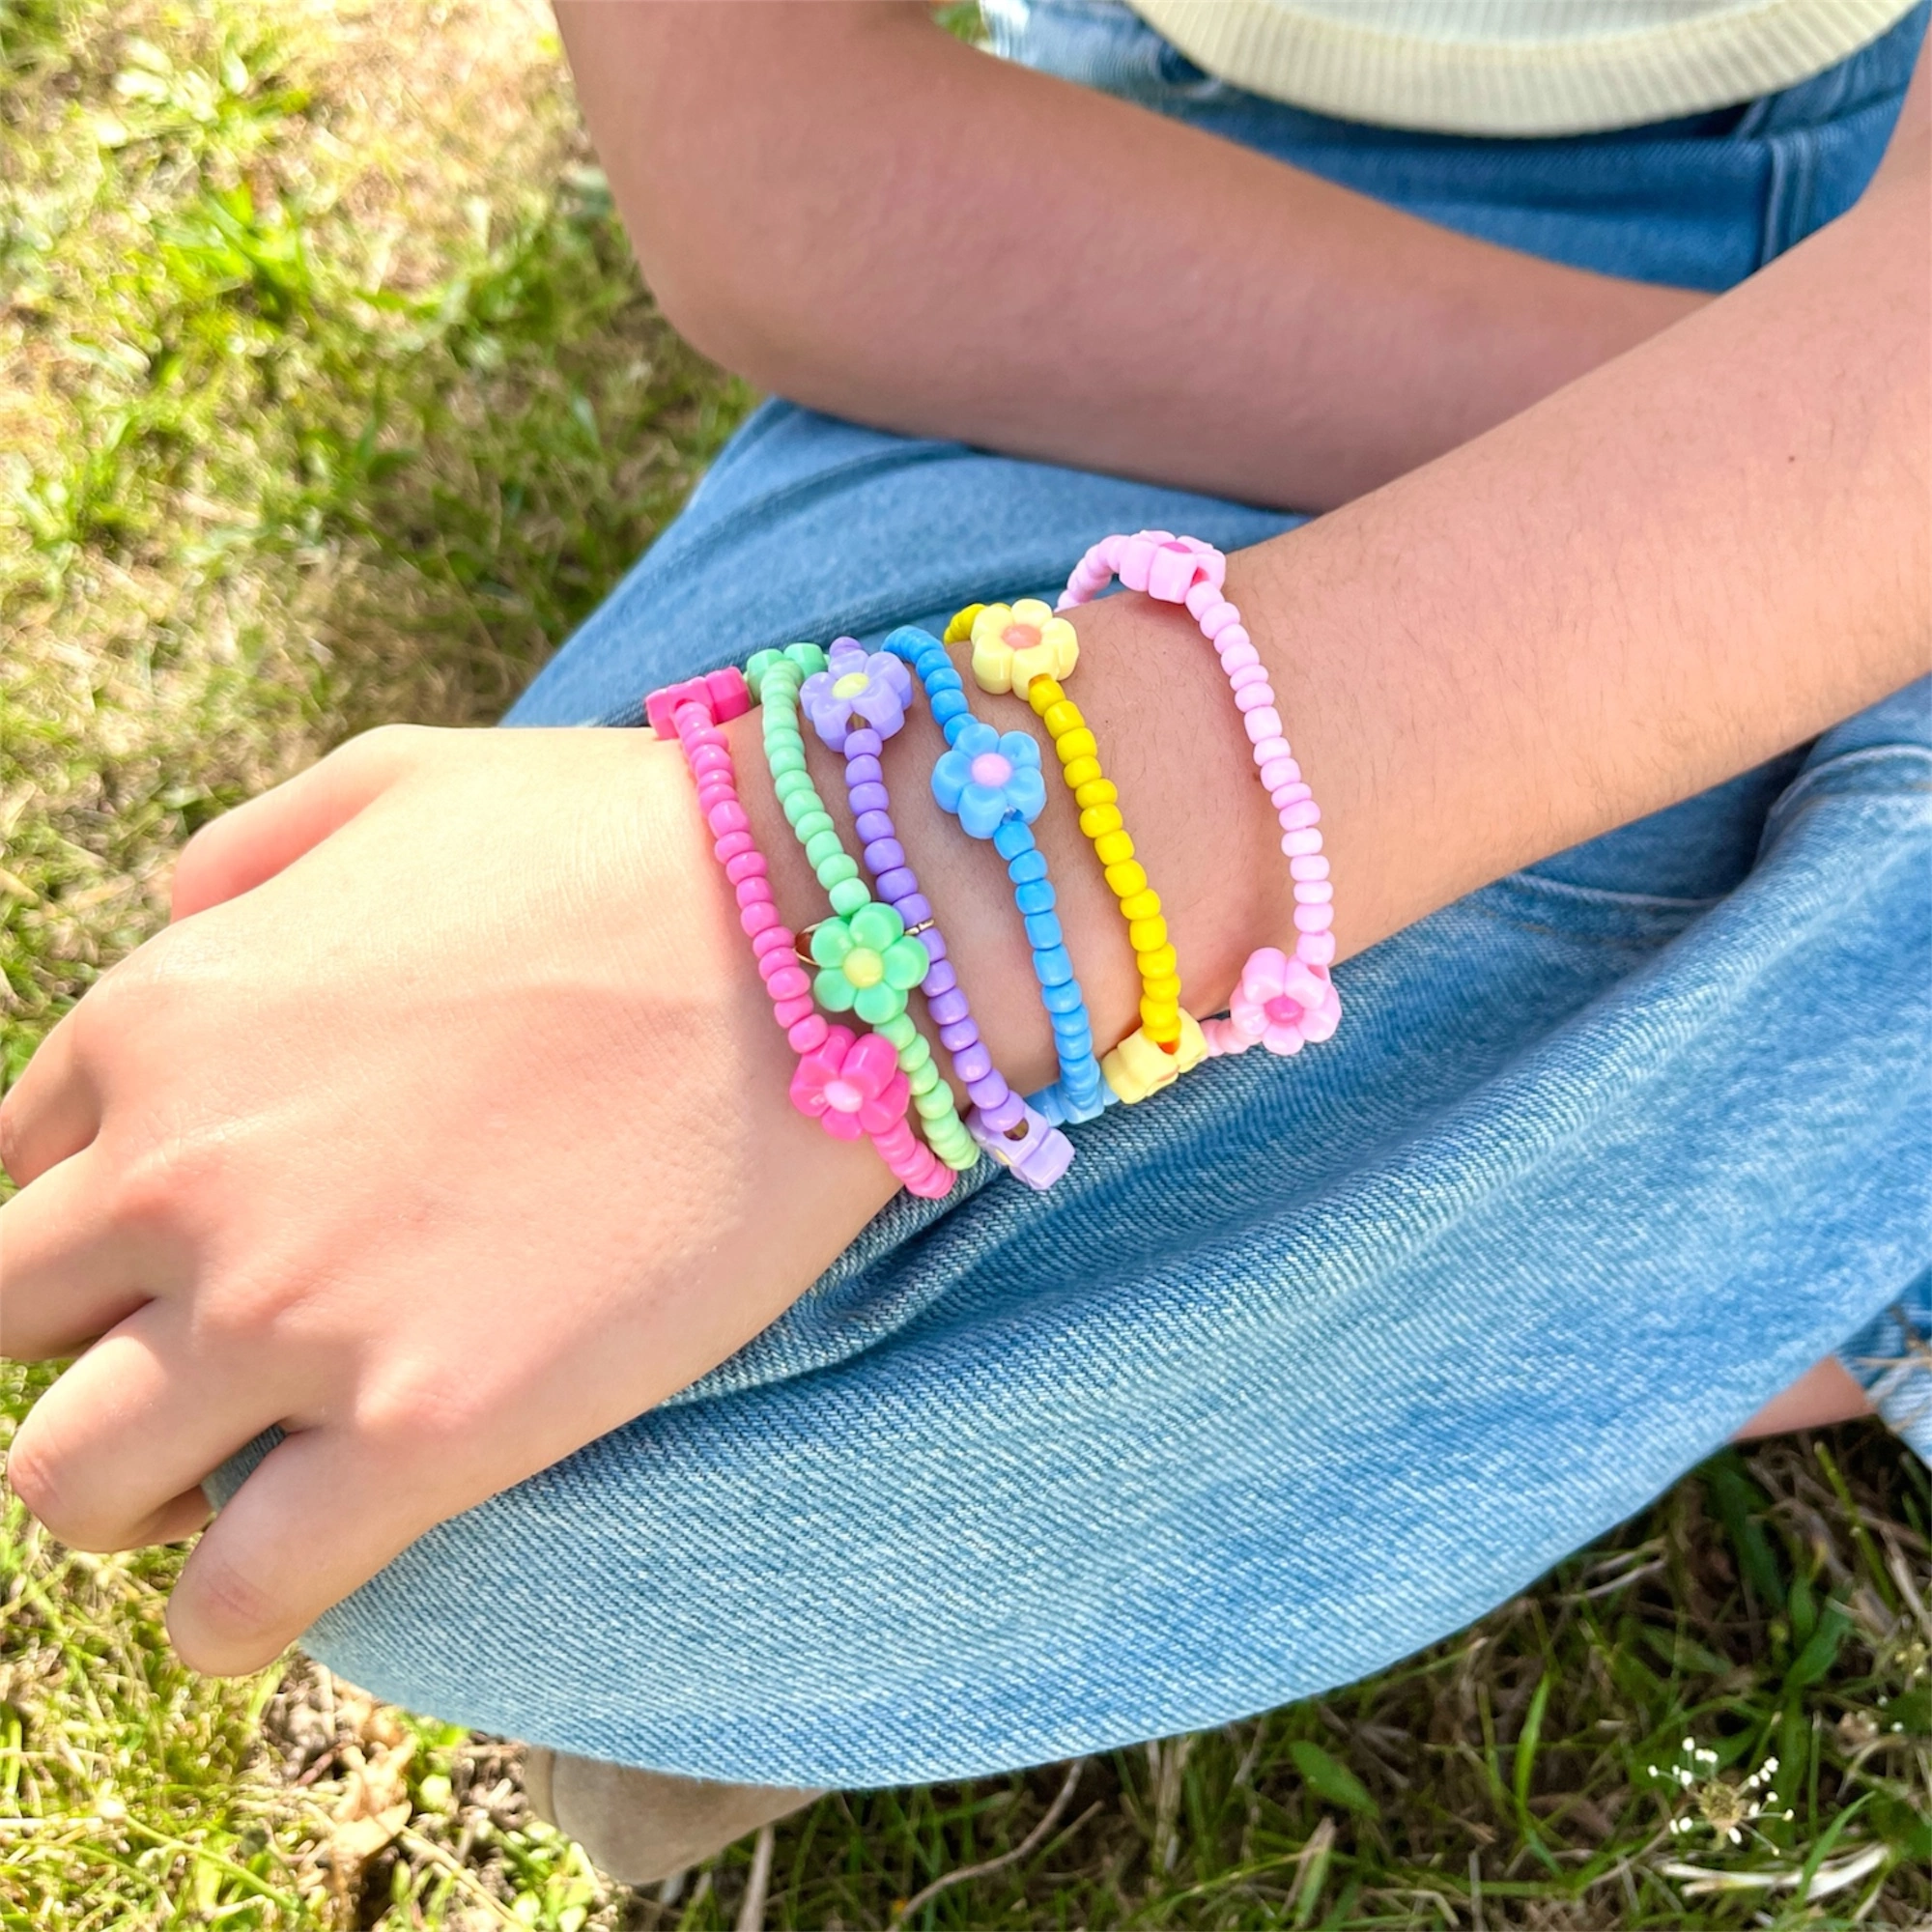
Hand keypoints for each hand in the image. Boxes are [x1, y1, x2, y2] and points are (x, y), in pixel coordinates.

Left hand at [0, 724, 894, 1673]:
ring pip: (68, 1485)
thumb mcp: (400, 776)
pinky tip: (285, 1590)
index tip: (194, 1243)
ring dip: (128, 1493)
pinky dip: (233, 1619)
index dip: (103, 1219)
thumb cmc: (628, 840)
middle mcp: (188, 1175)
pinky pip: (240, 1602)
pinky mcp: (435, 1429)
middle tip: (211, 1357)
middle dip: (92, 1346)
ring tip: (225, 1485)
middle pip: (14, 1325)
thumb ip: (247, 852)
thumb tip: (176, 925)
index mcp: (168, 1019)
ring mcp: (299, 1314)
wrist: (822, 936)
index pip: (21, 1174)